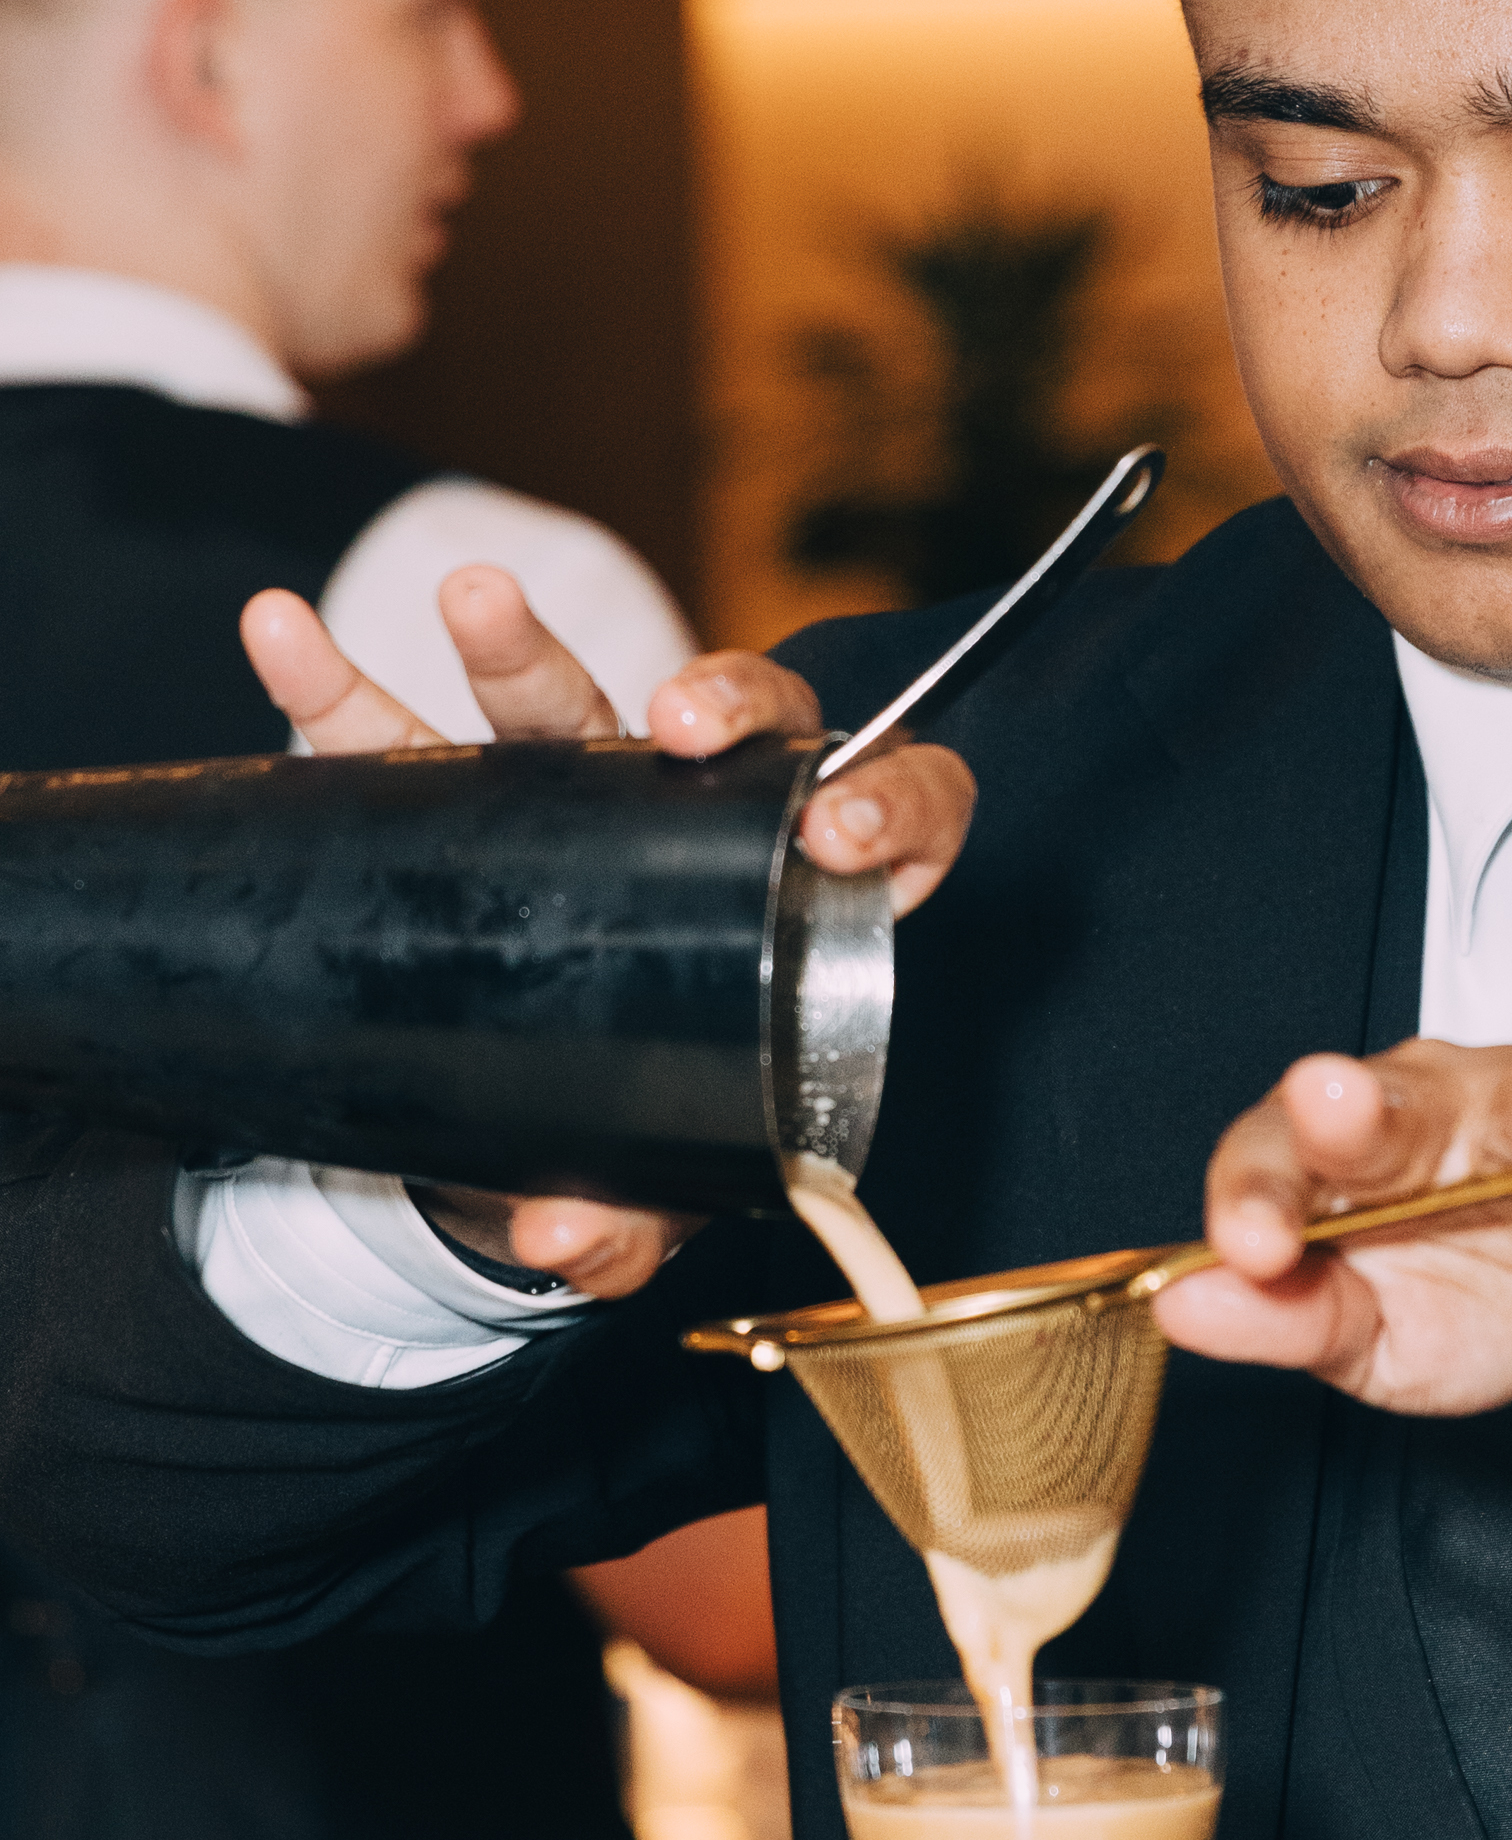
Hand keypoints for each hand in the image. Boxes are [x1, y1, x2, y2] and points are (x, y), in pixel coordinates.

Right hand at [238, 564, 978, 1302]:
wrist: (532, 1138)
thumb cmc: (640, 1141)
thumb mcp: (658, 1195)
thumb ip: (629, 1226)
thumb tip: (566, 1238)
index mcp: (805, 895)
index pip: (904, 806)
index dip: (892, 805)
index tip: (839, 839)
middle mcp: (704, 816)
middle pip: (743, 719)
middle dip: (718, 699)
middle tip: (682, 724)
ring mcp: (582, 789)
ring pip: (568, 701)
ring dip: (519, 648)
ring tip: (475, 601)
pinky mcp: (459, 797)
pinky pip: (395, 730)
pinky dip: (333, 685)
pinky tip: (280, 637)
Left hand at [1147, 1038, 1511, 1415]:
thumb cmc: (1482, 1298)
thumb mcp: (1378, 1341)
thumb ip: (1287, 1320)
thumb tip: (1182, 1304)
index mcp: (1351, 1159)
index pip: (1280, 1151)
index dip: (1259, 1192)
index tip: (1249, 1250)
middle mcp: (1436, 1112)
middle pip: (1391, 1102)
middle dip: (1362, 1106)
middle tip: (1331, 1102)